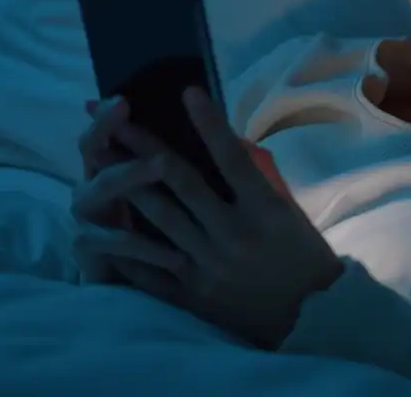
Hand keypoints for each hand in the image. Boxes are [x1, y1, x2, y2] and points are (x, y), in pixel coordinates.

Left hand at [71, 89, 344, 348]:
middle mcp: (234, 235)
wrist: (310, 319)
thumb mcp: (288, 213)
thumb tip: (221, 142)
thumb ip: (255, 182)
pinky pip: (152, 267)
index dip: (209, 123)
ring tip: (100, 159)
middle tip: (113, 118)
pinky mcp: (194, 293)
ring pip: (160, 218)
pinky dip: (126, 245)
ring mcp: (210, 265)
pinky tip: (102, 223)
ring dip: (127, 184)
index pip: (232, 157)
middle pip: (181, 182)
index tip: (187, 91)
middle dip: (143, 145)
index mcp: (265, 211)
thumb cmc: (301, 257)